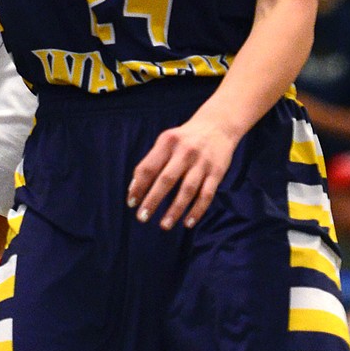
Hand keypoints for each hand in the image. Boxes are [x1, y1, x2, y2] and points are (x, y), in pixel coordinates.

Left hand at [126, 112, 238, 230]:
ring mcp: (202, 162)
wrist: (218, 125)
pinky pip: (206, 195)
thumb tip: (133, 188)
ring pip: (187, 190)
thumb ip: (151, 162)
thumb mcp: (166, 141)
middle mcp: (184, 151)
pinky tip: (188, 222)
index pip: (148, 167)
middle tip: (142, 218)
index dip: (138, 186)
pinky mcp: (217, 172)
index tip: (131, 203)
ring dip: (175, 210)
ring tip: (164, 225)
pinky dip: (197, 210)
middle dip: (152, 200)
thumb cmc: (184, 139)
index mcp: (167, 142)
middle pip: (166, 180)